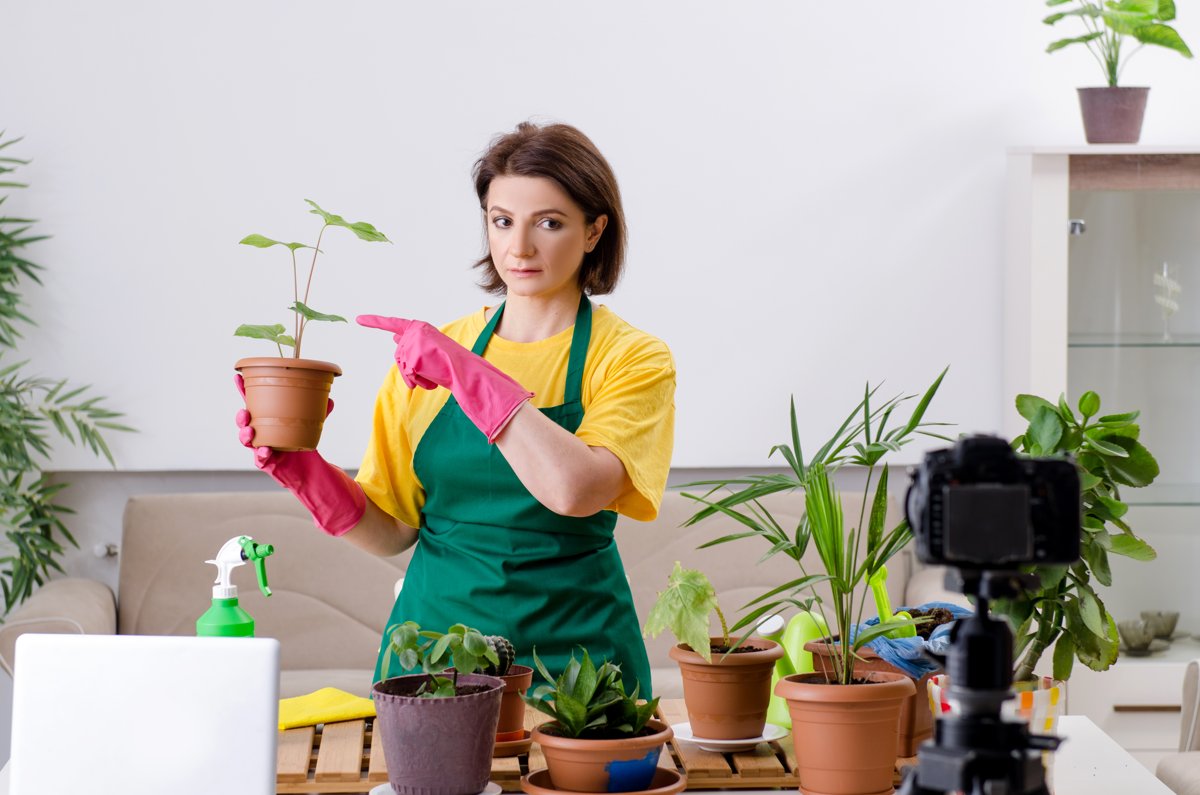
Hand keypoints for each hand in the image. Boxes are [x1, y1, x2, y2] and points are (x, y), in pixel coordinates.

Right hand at [234, 374, 364, 535]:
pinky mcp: (268, 464)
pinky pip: (260, 459)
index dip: (243, 392)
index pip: (253, 404)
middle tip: (244, 412)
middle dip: (240, 417)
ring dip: (245, 435)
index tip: (237, 376)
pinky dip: (262, 454)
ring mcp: (262, 449)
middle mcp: (261, 434)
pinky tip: (265, 450)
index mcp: (268, 421)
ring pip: (247, 442)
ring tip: (249, 430)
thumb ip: (319, 412)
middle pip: (243, 424)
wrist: (310, 472)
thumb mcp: (312, 425)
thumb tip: (329, 399)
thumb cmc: (304, 444)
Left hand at [357, 314, 533, 442]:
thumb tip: (393, 337)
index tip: (358, 319)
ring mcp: (413, 342)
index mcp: (420, 327)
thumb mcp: (430, 353)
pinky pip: (408, 375)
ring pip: (401, 367)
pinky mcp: (414, 355)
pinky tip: (433, 379)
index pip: (393, 324)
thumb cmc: (453, 365)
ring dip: (417, 378)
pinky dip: (419, 382)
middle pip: (398, 356)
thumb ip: (412, 345)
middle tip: (431, 372)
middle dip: (410, 371)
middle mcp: (415, 330)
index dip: (374, 322)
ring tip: (434, 375)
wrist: (469, 373)